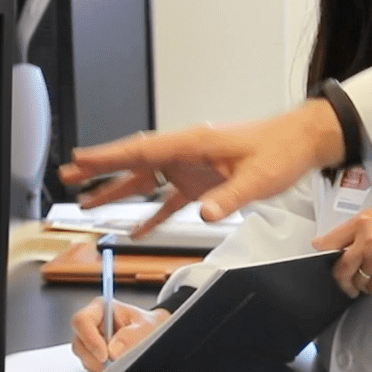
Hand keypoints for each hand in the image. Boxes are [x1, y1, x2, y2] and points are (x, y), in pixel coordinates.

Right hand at [58, 101, 344, 236]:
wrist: (304, 142)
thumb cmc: (281, 150)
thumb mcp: (257, 177)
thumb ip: (229, 197)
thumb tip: (205, 214)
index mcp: (195, 143)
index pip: (143, 150)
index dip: (109, 157)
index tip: (79, 160)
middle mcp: (189, 152)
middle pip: (137, 162)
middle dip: (102, 171)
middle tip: (68, 177)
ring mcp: (196, 166)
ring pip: (149, 179)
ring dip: (120, 191)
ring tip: (88, 203)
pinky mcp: (207, 180)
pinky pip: (171, 197)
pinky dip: (154, 213)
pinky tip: (137, 230)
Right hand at [70, 297, 169, 371]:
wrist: (153, 334)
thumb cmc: (149, 325)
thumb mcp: (146, 327)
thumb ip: (131, 336)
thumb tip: (112, 351)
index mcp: (101, 308)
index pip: (82, 321)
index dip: (90, 340)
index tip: (105, 355)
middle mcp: (92, 324)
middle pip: (79, 343)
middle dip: (95, 358)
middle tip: (114, 365)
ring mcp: (89, 340)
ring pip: (83, 357)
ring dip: (99, 365)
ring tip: (119, 363)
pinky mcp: (92, 354)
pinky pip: (89, 365)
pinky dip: (101, 369)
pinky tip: (115, 366)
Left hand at [312, 208, 371, 296]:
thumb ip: (346, 231)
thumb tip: (319, 245)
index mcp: (362, 224)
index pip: (331, 243)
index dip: (324, 255)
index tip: (323, 261)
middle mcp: (369, 241)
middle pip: (342, 268)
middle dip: (342, 279)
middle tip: (346, 282)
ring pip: (358, 281)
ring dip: (361, 283)